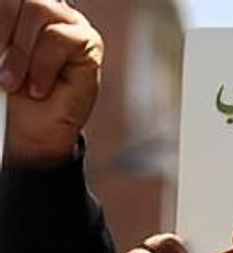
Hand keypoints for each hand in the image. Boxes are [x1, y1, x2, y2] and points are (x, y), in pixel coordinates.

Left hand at [1, 0, 101, 164]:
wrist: (32, 125)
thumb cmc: (11, 91)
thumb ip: (0, 35)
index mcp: (19, 8)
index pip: (8, 0)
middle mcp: (45, 8)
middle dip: (3, 31)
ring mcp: (68, 22)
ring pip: (39, 10)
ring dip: (20, 52)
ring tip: (13, 80)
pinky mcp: (89, 42)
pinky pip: (59, 38)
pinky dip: (42, 66)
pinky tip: (39, 87)